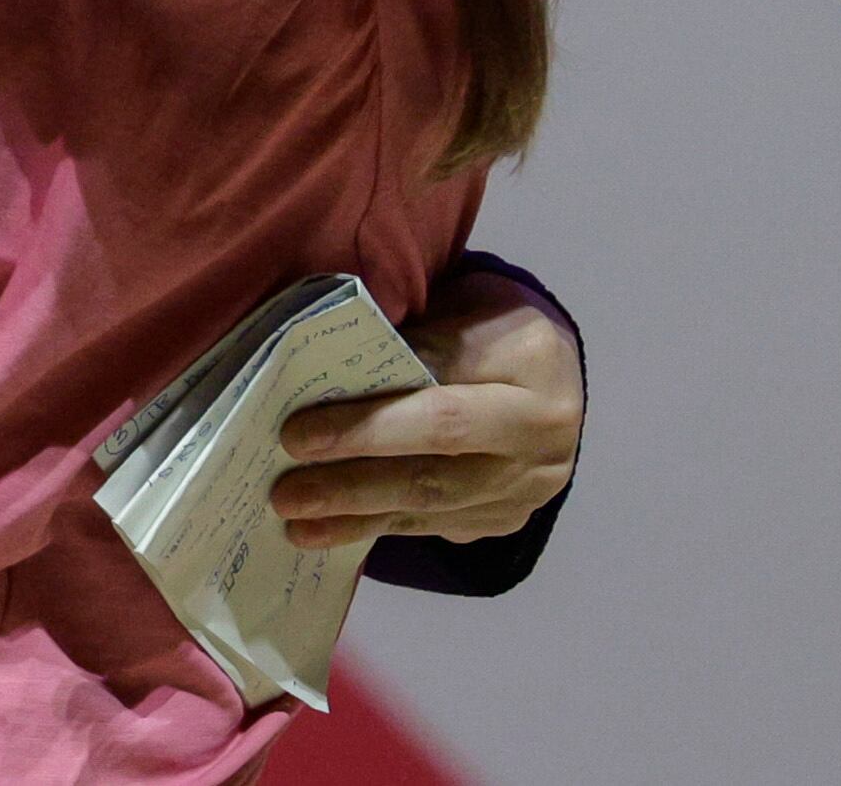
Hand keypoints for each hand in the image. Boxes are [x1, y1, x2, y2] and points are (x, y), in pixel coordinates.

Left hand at [270, 267, 583, 551]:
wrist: (553, 381)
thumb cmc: (491, 329)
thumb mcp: (463, 307)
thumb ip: (413, 339)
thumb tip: (324, 377)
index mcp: (531, 356)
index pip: (440, 381)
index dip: (369, 408)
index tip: (298, 426)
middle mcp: (541, 427)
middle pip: (439, 451)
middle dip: (354, 468)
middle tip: (287, 486)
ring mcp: (528, 483)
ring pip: (432, 501)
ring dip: (354, 510)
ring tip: (293, 516)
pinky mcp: (506, 518)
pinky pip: (433, 526)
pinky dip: (374, 528)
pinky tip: (327, 532)